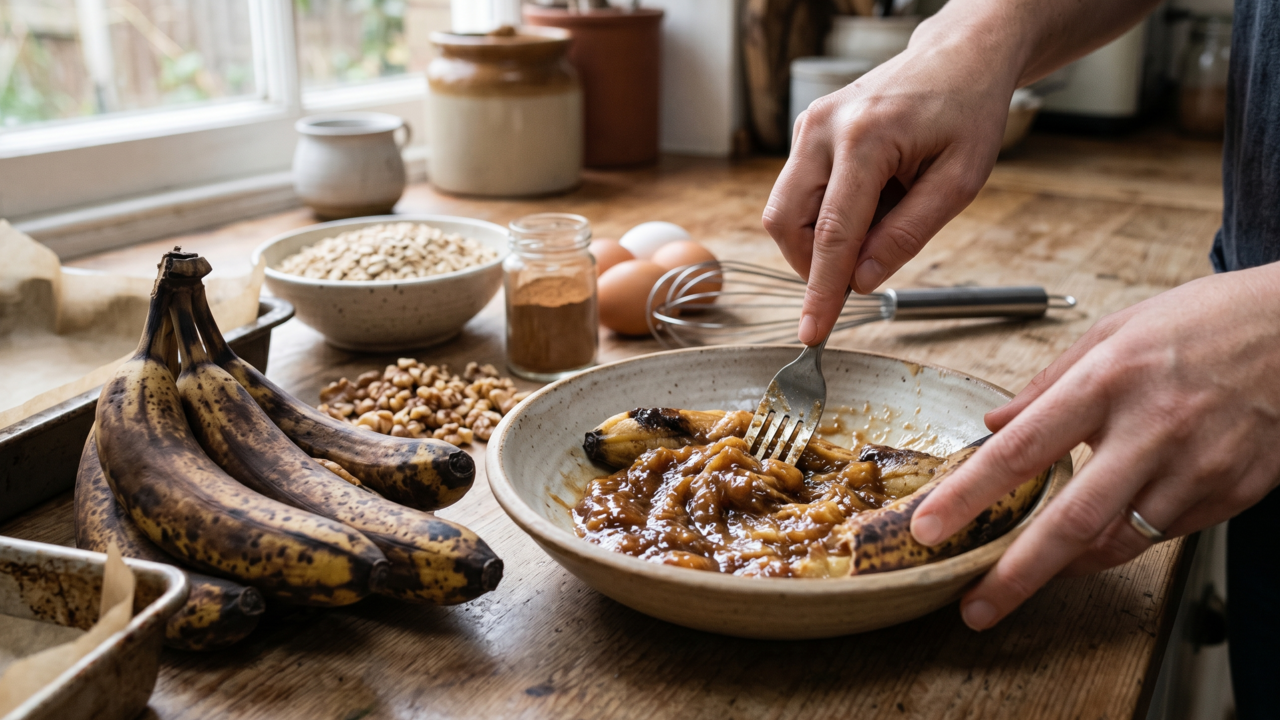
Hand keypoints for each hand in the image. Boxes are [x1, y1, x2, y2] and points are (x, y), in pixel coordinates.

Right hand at [762, 22, 1017, 343]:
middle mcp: (822, 129)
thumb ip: (907, 234)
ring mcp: (807, 125)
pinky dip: (827, 212)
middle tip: (863, 267)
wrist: (958, 57)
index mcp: (865, 139)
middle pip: (787, 223)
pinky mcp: (806, 130)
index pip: (831, 234)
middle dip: (814, 262)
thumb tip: (861, 281)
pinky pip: (798, 191)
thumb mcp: (960, 181)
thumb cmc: (967, 112)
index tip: (811, 334)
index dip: (821, 291)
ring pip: (784, 210)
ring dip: (822, 236)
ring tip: (881, 215)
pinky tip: (871, 197)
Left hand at [909, 265, 1279, 629]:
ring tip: (1031, 572)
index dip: (970, 494)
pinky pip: (1165, 533)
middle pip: (1072, 519)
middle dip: (1016, 573)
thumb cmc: (1204, 322)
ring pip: (1120, 541)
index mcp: (1108, 380)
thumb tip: (994, 423)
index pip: (1023, 448)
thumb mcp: (1115, 331)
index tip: (929, 527)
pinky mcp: (1233, 491)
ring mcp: (1197, 466)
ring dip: (1069, 565)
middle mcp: (1151, 428)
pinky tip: (1111, 527)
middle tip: (976, 607)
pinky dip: (1128, 537)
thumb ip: (1049, 383)